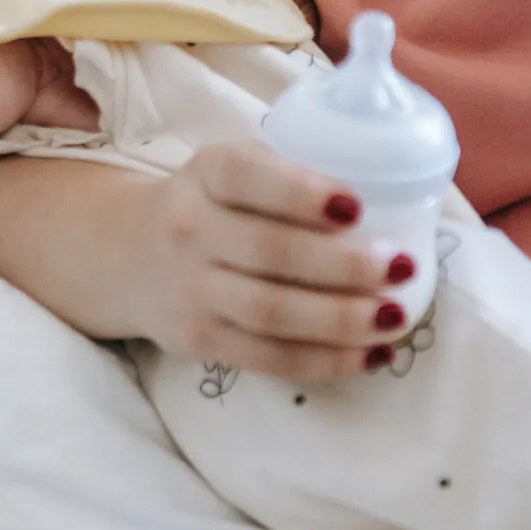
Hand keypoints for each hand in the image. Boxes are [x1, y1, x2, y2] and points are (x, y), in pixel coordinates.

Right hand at [115, 139, 419, 380]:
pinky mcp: (197, 340)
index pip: (249, 176)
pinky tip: (371, 355)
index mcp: (208, 172)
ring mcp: (189, 289)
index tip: (356, 205)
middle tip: (400, 267)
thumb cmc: (215, 203)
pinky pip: (266, 357)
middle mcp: (190, 228)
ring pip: (270, 312)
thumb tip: (399, 190)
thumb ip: (294, 174)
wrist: (129, 254)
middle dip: (341, 265)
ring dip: (340, 319)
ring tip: (395, 317)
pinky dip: (325, 361)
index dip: (302, 193)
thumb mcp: (235, 168)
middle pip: (269, 251)